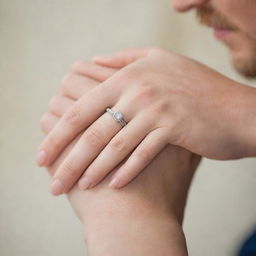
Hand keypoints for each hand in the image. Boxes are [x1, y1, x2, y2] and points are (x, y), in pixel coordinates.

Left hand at [36, 47, 254, 193]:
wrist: (235, 107)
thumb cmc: (196, 86)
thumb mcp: (159, 61)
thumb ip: (123, 59)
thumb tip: (90, 61)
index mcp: (128, 75)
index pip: (81, 107)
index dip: (58, 132)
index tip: (43, 154)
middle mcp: (138, 90)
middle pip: (92, 131)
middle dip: (69, 160)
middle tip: (53, 183)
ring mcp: (157, 109)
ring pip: (115, 146)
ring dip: (94, 170)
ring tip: (79, 186)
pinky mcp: (174, 128)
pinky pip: (142, 154)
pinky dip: (126, 171)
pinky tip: (112, 185)